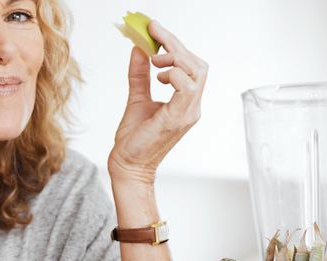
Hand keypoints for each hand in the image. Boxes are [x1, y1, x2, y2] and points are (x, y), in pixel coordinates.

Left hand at [108, 20, 207, 186]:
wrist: (128, 166)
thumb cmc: (134, 140)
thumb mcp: (137, 98)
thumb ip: (140, 75)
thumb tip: (138, 49)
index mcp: (186, 102)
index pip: (191, 66)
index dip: (175, 45)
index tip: (155, 29)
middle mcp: (192, 107)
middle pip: (197, 64)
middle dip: (176, 45)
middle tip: (154, 35)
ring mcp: (188, 113)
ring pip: (196, 72)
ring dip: (175, 58)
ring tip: (155, 61)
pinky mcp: (178, 118)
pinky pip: (186, 88)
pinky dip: (173, 75)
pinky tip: (158, 77)